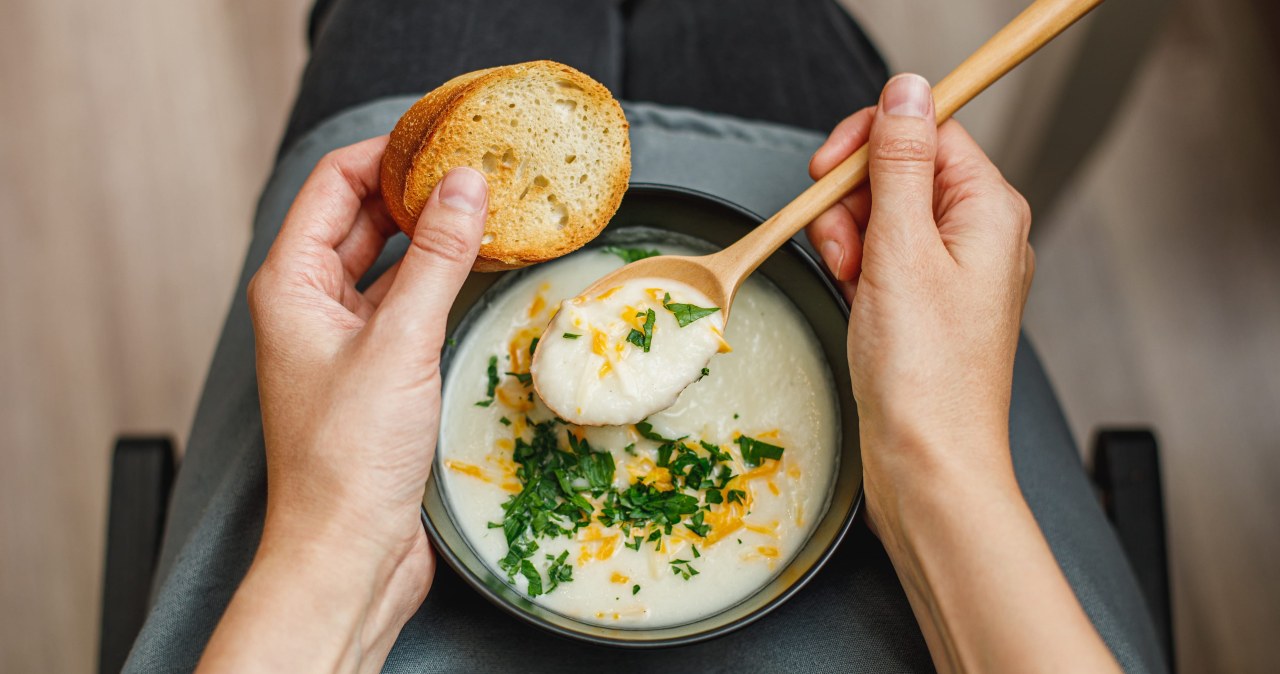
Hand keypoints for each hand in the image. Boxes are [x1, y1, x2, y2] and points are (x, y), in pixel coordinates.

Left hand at [200, 137, 489, 671]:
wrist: (347, 552)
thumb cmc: (348, 461)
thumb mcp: (399, 344)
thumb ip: (436, 259)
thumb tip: (466, 186)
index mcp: (292, 284)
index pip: (336, 184)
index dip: (390, 152)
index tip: (448, 135)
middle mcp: (311, 304)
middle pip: (364, 217)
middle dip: (419, 189)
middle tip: (483, 169)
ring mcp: (344, 337)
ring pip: (390, 261)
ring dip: (435, 235)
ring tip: (493, 210)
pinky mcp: (377, 369)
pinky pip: (408, 302)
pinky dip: (442, 280)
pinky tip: (483, 270)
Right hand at [806, 74, 1033, 532]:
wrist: (927, 462)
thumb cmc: (927, 376)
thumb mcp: (901, 250)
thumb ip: (899, 162)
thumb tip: (908, 91)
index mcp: (989, 209)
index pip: (928, 129)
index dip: (872, 141)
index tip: (830, 168)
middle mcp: (978, 233)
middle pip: (900, 169)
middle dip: (854, 198)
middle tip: (847, 245)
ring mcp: (951, 269)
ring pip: (882, 212)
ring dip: (849, 236)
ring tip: (852, 280)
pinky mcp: (924, 299)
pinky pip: (880, 255)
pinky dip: (856, 267)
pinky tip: (855, 296)